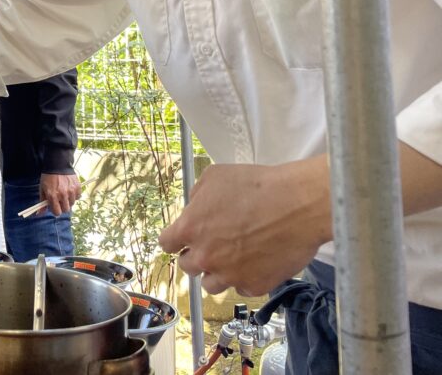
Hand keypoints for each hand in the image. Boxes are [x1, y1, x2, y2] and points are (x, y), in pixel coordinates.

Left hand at [39, 172, 81, 216]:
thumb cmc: (48, 177)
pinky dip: (74, 195)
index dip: (56, 211)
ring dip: (68, 201)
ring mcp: (71, 191)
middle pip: (66, 210)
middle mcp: (62, 195)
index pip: (57, 212)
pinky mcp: (77, 187)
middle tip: (60, 200)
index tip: (55, 207)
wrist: (57, 164)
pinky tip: (70, 189)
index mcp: (53, 196)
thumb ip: (42, 202)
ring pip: (72, 204)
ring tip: (64, 193)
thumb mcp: (42, 189)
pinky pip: (78, 197)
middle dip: (62, 207)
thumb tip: (40, 214)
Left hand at [158, 158, 331, 296]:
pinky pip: (241, 288)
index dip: (175, 240)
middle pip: (188, 267)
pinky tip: (255, 263)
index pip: (167, 244)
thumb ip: (197, 195)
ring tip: (233, 257)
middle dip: (197, 256)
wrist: (298, 205)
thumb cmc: (258, 185)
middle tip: (212, 245)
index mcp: (191, 228)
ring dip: (218, 272)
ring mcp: (230, 275)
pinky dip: (245, 278)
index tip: (182, 239)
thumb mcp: (215, 176)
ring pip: (211, 285)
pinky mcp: (254, 286)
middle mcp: (206, 256)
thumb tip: (194, 206)